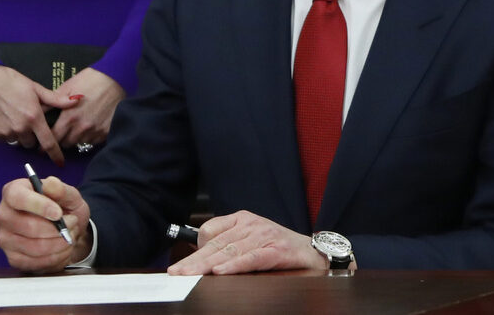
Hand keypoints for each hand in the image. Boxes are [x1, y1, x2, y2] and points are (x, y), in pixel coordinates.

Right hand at [0, 65, 73, 165]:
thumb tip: (76, 101)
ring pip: (18, 141)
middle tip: (26, 118)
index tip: (60, 163)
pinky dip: (6, 132)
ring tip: (13, 115)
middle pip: (32, 143)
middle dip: (32, 134)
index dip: (56, 154)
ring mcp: (6, 133)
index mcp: (34, 117)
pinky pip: (4, 139)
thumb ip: (56, 99)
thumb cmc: (10, 81)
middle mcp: (21, 128)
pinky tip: (3, 118)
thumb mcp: (35, 88)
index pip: (49, 143)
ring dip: (18, 133)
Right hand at [0, 173, 90, 272]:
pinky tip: (61, 248)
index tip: (59, 213)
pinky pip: (35, 262)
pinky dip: (55, 257)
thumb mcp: (68, 194)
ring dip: (59, 244)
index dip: (39, 206)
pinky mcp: (12, 258)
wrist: (64, 231)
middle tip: (72, 224)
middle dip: (57, 229)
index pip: (17, 198)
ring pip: (34, 247)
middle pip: (28, 227)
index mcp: (12, 192)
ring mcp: (5, 238)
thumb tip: (51, 184)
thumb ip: (61, 189)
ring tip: (69, 236)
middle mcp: (3, 215)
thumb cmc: (62, 208)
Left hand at [50, 68, 125, 150]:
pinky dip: (89, 137)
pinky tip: (89, 126)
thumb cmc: (90, 80)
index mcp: (69, 117)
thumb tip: (38, 111)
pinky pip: (93, 141)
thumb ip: (51, 102)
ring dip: (76, 138)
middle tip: (61, 134)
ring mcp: (95, 131)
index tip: (42, 145)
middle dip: (61, 139)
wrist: (114, 79)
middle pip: (66, 144)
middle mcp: (82, 128)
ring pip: (80, 143)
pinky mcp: (106, 133)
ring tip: (76, 128)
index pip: (53, 138)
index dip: (46, 141)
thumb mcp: (66, 88)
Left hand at [167, 210, 328, 274]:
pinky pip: (252, 258)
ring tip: (191, 274)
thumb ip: (231, 246)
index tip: (181, 265)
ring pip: (230, 251)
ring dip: (208, 264)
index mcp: (242, 219)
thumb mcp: (252, 242)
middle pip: (216, 243)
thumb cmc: (282, 248)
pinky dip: (235, 265)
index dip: (195, 248)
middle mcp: (251, 224)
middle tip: (176, 272)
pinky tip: (220, 271)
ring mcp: (264, 235)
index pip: (210, 230)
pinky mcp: (277, 250)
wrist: (317, 252)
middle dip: (194, 260)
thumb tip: (203, 261)